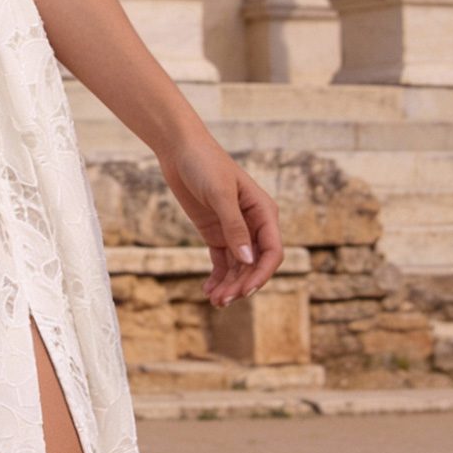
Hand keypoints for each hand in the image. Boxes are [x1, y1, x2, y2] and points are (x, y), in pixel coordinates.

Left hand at [158, 133, 283, 306]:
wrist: (180, 151)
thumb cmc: (205, 164)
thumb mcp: (220, 194)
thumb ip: (234, 226)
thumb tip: (247, 259)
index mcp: (264, 212)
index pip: (272, 251)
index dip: (261, 274)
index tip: (245, 291)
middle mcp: (253, 224)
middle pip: (255, 264)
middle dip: (242, 284)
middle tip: (222, 301)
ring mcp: (234, 230)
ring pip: (238, 267)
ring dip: (229, 285)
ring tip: (214, 301)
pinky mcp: (216, 233)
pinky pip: (222, 262)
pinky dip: (218, 278)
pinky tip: (208, 291)